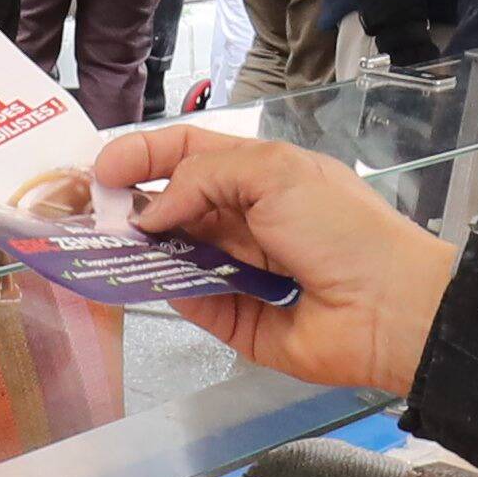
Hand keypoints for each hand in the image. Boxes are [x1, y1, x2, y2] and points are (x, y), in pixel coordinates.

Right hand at [85, 125, 456, 393]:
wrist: (389, 308)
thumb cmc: (339, 228)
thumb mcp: (273, 175)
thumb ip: (201, 178)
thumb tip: (151, 211)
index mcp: (260, 176)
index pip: (189, 154)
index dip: (144, 155)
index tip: (102, 169)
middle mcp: (247, 221)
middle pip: (175, 207)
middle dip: (132, 206)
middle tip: (87, 213)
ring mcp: (241, 272)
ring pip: (176, 257)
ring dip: (141, 250)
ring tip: (101, 246)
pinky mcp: (240, 322)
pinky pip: (192, 304)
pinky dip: (168, 293)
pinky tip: (143, 280)